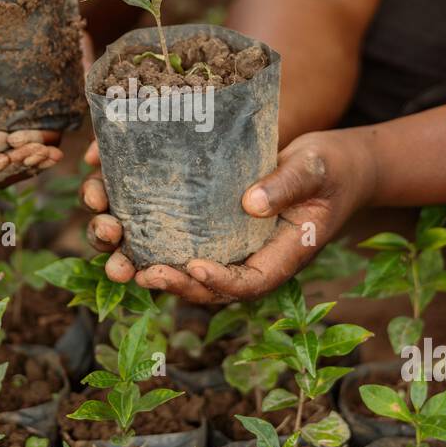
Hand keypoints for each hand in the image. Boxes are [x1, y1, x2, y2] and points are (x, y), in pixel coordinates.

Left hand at [81, 130, 374, 303]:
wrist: (331, 162)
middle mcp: (248, 257)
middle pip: (205, 285)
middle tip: (136, 273)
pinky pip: (175, 234)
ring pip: (181, 263)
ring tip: (113, 252)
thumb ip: (286, 186)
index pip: (248, 283)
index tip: (193, 268)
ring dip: (143, 261)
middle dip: (169, 281)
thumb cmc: (331, 169)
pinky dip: (144, 230)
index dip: (218, 283)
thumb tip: (248, 204)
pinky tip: (114, 212)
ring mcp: (227, 242)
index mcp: (278, 257)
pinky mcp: (210, 220)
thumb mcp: (315, 172)